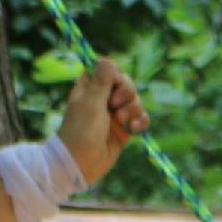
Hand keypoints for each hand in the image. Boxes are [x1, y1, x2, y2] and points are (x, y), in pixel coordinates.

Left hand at [57, 57, 147, 186]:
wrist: (82, 162)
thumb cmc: (81, 130)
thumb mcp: (90, 102)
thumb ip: (102, 81)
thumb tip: (107, 59)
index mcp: (90, 88)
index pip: (108, 70)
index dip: (115, 75)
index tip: (112, 83)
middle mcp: (103, 98)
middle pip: (126, 83)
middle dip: (127, 93)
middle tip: (116, 104)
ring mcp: (115, 114)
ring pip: (136, 100)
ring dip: (133, 109)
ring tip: (122, 121)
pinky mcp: (126, 128)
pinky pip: (141, 117)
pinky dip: (141, 121)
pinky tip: (135, 128)